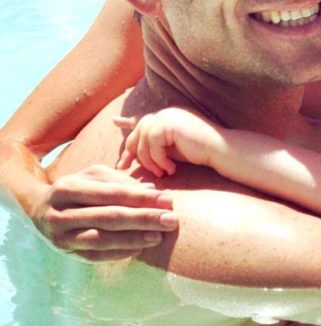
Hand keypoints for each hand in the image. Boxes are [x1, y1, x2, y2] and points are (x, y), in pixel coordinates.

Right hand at [31, 164, 176, 261]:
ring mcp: (61, 236)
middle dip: (144, 218)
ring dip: (133, 239)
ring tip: (158, 236)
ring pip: (101, 239)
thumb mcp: (94, 175)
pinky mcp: (64, 252)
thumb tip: (152, 188)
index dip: (142, 197)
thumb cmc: (76, 187)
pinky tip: (140, 248)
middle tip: (170, 219)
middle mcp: (61, 213)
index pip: (113, 193)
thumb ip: (121, 181)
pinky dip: (118, 253)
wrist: (39, 208)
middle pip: (109, 217)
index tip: (168, 199)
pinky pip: (94, 256)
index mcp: (69, 187)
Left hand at [116, 108, 219, 176]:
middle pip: (139, 131)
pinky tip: (171, 169)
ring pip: (144, 141)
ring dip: (150, 161)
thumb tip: (135, 155)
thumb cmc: (200, 153)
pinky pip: (152, 145)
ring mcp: (167, 116)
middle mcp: (166, 113)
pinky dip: (159, 161)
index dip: (128, 121)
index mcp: (169, 117)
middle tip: (123, 167)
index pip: (144, 119)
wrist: (219, 150)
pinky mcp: (168, 124)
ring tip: (163, 173)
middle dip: (130, 151)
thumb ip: (157, 147)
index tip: (115, 122)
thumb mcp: (173, 150)